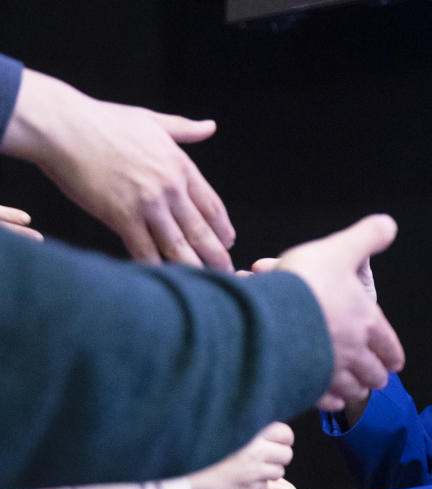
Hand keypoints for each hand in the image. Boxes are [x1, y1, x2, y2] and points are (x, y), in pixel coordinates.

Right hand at [1, 68, 234, 268]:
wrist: (62, 127)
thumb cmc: (103, 121)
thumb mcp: (152, 121)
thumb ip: (184, 129)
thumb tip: (210, 126)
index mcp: (181, 166)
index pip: (213, 206)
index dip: (223, 229)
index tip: (227, 242)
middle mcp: (170, 188)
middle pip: (201, 231)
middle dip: (216, 255)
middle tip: (226, 271)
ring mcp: (147, 204)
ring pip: (178, 246)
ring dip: (192, 267)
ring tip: (203, 283)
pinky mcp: (121, 217)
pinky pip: (144, 250)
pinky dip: (155, 267)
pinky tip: (163, 278)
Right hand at [186, 422, 294, 488]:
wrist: (185, 476)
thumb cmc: (204, 453)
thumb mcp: (227, 435)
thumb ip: (249, 432)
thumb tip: (273, 430)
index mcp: (250, 436)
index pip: (285, 432)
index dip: (283, 437)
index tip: (275, 441)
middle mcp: (255, 454)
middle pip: (287, 454)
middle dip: (278, 457)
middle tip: (261, 457)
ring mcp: (254, 473)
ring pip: (279, 472)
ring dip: (268, 472)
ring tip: (248, 468)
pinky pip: (265, 486)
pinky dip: (258, 485)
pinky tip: (241, 480)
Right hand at [268, 215, 404, 410]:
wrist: (271, 316)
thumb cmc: (307, 282)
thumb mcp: (340, 250)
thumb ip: (366, 238)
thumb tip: (389, 224)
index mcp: (366, 321)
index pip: (388, 344)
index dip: (392, 353)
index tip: (396, 364)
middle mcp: (354, 351)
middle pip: (373, 372)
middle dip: (376, 375)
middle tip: (377, 378)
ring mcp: (331, 372)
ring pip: (353, 388)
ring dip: (357, 388)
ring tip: (357, 390)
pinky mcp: (308, 385)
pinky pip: (326, 399)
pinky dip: (332, 401)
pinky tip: (332, 401)